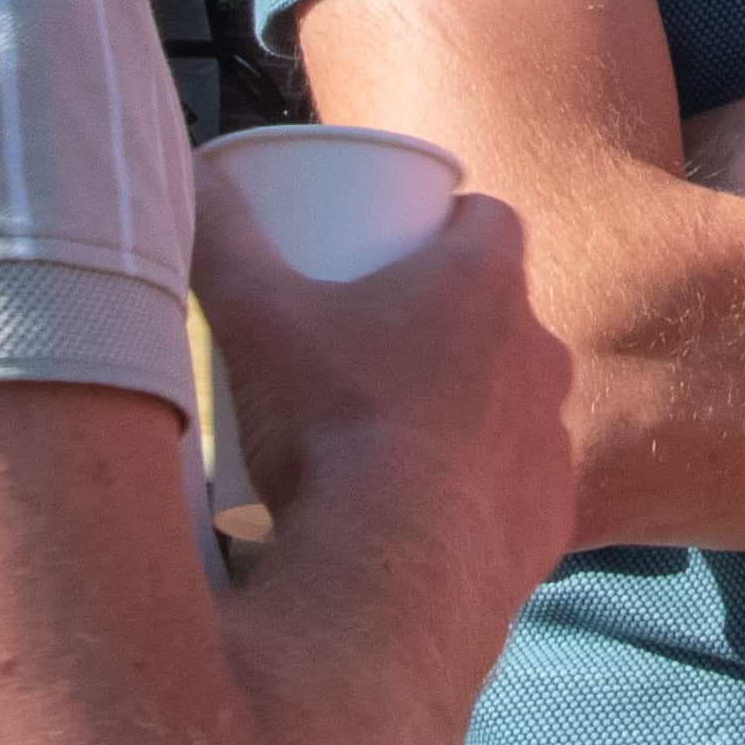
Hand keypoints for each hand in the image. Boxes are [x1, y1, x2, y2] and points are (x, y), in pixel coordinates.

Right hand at [193, 170, 574, 588]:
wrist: (391, 575)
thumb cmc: (332, 426)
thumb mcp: (256, 314)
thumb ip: (218, 232)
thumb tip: (191, 170)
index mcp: (484, 284)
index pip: (490, 220)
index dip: (447, 224)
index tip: (397, 243)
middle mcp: (540, 352)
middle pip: (502, 313)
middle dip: (450, 322)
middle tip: (374, 346)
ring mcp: (553, 437)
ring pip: (515, 402)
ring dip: (470, 409)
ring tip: (394, 435)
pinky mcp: (551, 514)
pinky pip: (521, 485)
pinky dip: (480, 488)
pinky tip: (429, 508)